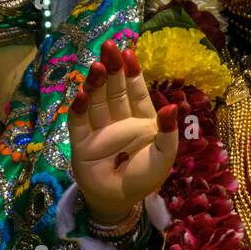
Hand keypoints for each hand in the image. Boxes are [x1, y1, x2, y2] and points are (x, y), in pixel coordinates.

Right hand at [69, 40, 178, 223]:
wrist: (120, 202)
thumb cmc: (145, 178)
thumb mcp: (164, 156)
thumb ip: (168, 133)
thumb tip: (172, 108)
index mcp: (141, 120)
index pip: (135, 92)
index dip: (131, 74)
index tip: (128, 54)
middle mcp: (119, 120)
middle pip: (114, 90)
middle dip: (112, 69)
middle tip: (108, 47)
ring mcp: (99, 129)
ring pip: (96, 100)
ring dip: (96, 83)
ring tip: (97, 66)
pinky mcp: (82, 142)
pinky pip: (79, 121)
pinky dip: (79, 107)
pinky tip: (81, 94)